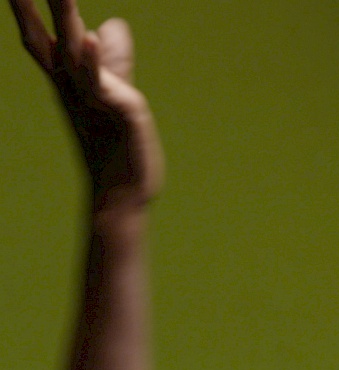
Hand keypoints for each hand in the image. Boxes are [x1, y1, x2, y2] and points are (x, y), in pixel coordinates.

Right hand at [10, 0, 162, 205]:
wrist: (124, 192)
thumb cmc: (117, 143)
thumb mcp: (114, 91)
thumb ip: (113, 60)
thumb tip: (110, 25)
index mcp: (68, 79)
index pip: (40, 36)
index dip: (25, 9)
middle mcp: (73, 85)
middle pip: (47, 36)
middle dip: (29, 6)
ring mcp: (93, 96)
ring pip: (73, 51)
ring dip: (64, 17)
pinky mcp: (118, 110)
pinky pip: (101, 83)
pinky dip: (95, 60)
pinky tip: (91, 38)